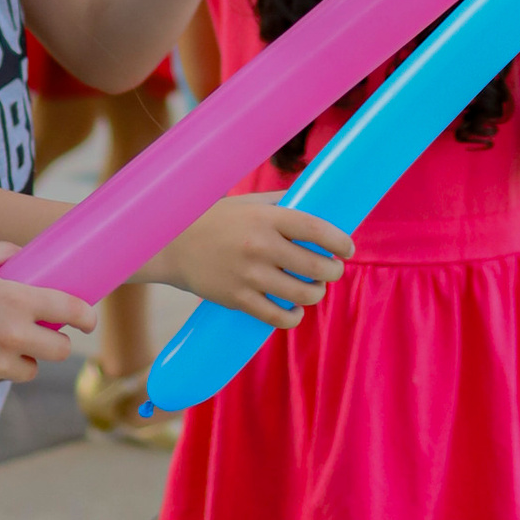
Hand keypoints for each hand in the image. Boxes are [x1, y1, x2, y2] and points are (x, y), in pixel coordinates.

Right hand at [0, 246, 92, 393]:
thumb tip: (22, 254)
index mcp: (14, 300)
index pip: (69, 310)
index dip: (86, 315)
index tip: (88, 318)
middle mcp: (12, 335)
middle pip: (59, 350)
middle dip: (57, 341)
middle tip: (46, 332)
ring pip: (32, 369)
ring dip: (26, 358)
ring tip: (5, 343)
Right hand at [166, 194, 351, 322]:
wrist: (171, 244)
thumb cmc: (214, 219)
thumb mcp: (247, 202)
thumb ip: (281, 203)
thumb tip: (317, 204)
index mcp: (266, 218)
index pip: (316, 230)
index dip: (340, 241)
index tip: (348, 247)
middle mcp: (260, 246)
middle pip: (316, 266)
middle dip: (333, 271)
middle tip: (333, 269)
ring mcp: (249, 276)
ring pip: (302, 295)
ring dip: (316, 293)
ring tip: (314, 288)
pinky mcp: (238, 300)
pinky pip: (278, 317)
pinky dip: (293, 317)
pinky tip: (295, 310)